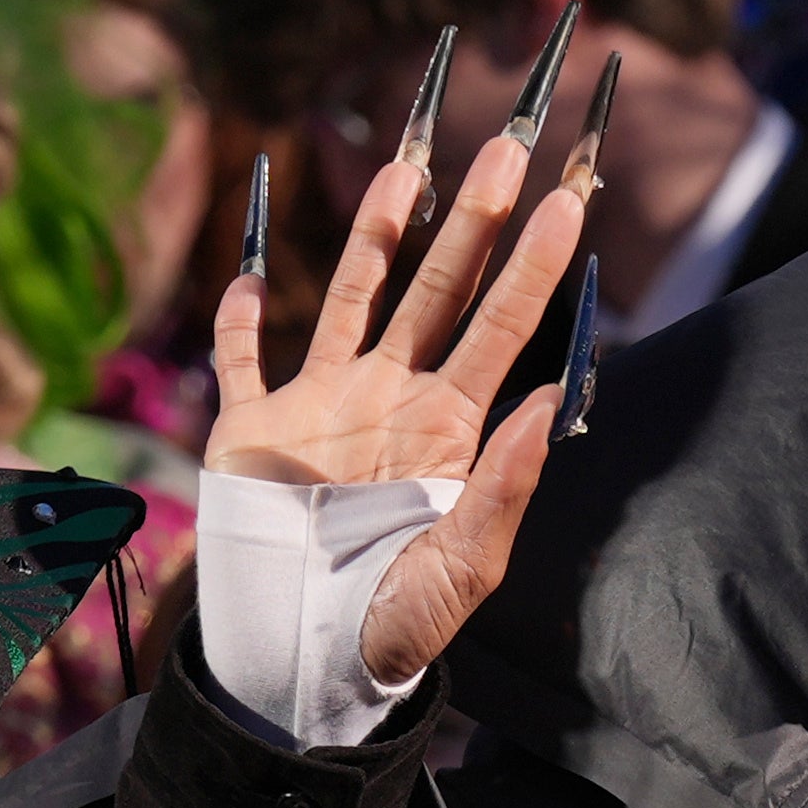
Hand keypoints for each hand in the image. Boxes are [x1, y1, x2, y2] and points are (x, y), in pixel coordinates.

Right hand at [203, 122, 589, 686]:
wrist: (304, 661)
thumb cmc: (395, 624)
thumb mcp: (462, 564)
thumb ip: (505, 482)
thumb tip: (549, 397)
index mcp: (449, 428)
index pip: (503, 329)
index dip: (534, 269)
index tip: (571, 206)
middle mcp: (391, 398)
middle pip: (438, 290)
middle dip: (473, 221)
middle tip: (507, 145)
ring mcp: (321, 405)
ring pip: (351, 296)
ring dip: (378, 233)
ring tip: (411, 167)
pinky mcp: (252, 427)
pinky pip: (241, 360)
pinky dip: (236, 318)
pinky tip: (247, 268)